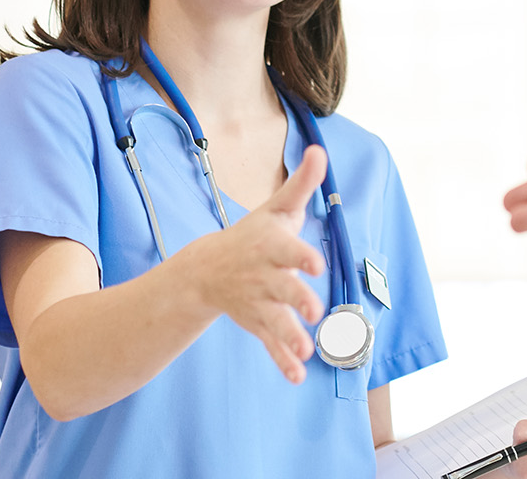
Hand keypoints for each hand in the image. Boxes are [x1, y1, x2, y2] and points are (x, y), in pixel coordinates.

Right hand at [169, 145, 328, 383]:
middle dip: (297, 299)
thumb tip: (321, 150)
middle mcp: (264, 276)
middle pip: (282, 288)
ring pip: (275, 321)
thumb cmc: (253, 236)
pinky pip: (270, 344)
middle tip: (314, 311)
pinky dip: (282, 360)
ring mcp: (259, 302)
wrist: (205, 270)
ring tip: (306, 351)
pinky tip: (298, 375)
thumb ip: (301, 185)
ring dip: (290, 336)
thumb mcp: (276, 209)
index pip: (288, 250)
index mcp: (271, 247)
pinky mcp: (257, 323)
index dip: (302, 257)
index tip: (316, 265)